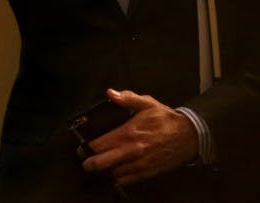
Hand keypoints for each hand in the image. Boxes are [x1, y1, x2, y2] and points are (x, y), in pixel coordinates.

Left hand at [82, 88, 198, 186]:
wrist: (191, 136)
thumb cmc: (166, 119)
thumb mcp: (147, 103)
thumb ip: (127, 98)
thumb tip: (110, 93)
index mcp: (127, 133)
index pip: (99, 145)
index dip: (87, 148)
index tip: (82, 149)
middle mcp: (131, 151)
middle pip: (102, 163)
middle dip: (90, 164)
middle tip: (86, 162)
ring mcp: (140, 164)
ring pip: (113, 174)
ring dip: (105, 172)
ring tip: (102, 167)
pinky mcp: (149, 172)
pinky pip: (128, 181)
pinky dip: (119, 179)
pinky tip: (116, 173)